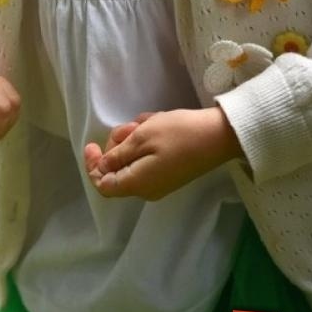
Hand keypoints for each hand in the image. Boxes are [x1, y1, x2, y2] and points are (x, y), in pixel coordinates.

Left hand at [85, 107, 242, 201]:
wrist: (220, 135)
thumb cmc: (178, 134)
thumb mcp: (141, 138)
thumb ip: (117, 155)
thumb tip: (102, 167)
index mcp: (138, 184)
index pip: (103, 185)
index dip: (92, 165)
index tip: (91, 144)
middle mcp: (148, 188)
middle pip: (117, 168)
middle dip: (118, 144)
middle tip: (131, 127)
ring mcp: (161, 180)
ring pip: (132, 158)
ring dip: (134, 138)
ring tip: (147, 122)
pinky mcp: (170, 171)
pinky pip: (148, 156)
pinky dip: (147, 139)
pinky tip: (156, 124)